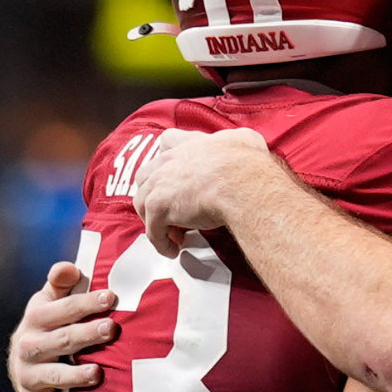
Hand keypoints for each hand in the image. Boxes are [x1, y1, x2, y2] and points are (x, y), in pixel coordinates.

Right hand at [6, 262, 116, 391]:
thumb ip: (60, 284)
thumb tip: (68, 267)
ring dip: (74, 374)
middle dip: (85, 334)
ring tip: (97, 373)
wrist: (23, 362)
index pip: (61, 309)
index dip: (85, 303)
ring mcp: (30, 373)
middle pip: (60, 340)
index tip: (111, 298)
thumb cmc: (49, 325)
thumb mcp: (49, 301)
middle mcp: (29, 345)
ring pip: (53, 373)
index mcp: (36, 318)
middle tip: (110, 329)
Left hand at [133, 128, 272, 256]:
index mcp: (190, 144)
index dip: (168, 156)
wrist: (242, 184)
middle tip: (172, 207)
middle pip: (146, 174)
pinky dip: (160, 242)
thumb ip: (239, 140)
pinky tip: (173, 250)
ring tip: (171, 233)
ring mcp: (160, 184)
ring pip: (142, 202)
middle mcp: (169, 161)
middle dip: (154, 191)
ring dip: (153, 219)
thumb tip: (246, 144)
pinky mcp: (159, 207)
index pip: (168, 140)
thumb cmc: (248, 165)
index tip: (175, 170)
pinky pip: (153, 230)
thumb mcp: (247, 141)